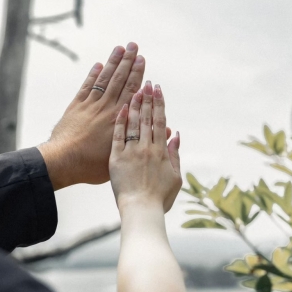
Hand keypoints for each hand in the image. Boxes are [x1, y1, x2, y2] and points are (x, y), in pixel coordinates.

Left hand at [38, 43, 146, 189]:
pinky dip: (93, 75)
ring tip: (119, 48)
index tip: (142, 59)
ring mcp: (90, 106)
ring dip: (112, 62)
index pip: (132, 90)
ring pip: (104, 79)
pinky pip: (87, 87)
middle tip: (133, 46)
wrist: (64, 161)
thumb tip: (167, 130)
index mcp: (119, 118)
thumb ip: (143, 140)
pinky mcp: (76, 107)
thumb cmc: (93, 165)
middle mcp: (106, 108)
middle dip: (127, 61)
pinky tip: (98, 65)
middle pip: (119, 80)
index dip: (137, 73)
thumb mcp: (122, 155)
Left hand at [109, 81, 181, 213]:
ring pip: (133, 123)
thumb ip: (175, 154)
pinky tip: (120, 108)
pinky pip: (118, 136)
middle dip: (147, 98)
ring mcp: (131, 152)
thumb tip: (175, 134)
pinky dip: (120, 121)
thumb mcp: (175, 176)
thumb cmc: (159, 197)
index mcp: (161, 151)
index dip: (159, 103)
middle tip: (147, 82)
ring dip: (135, 105)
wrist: (141, 209)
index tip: (158, 89)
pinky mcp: (117, 158)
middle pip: (147, 118)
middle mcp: (147, 147)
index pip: (160, 121)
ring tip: (135, 89)